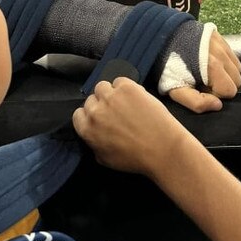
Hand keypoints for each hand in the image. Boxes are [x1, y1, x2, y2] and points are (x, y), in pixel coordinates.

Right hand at [73, 78, 187, 176]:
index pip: (78, 114)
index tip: (101, 118)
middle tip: (116, 112)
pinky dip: (126, 87)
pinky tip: (135, 98)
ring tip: (125, 102)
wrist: (162, 149)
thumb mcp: (106, 160)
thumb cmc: (135, 159)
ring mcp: (110, 96)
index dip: (90, 115)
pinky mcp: (126, 87)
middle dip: (101, 104)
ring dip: (111, 93)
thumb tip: (93, 134)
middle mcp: (94, 111)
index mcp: (87, 130)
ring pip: (102, 86)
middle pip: (92, 98)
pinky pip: (120, 81)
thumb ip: (94, 144)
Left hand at [169, 30, 240, 113]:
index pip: (231, 91)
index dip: (215, 94)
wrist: (158, 37)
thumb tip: (218, 105)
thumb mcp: (175, 89)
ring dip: (225, 73)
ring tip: (205, 71)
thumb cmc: (166, 64)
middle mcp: (221, 53)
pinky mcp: (218, 35)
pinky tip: (207, 60)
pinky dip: (224, 60)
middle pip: (236, 79)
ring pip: (237, 67)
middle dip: (222, 84)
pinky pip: (231, 54)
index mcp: (213, 67)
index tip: (200, 88)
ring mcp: (221, 42)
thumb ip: (196, 102)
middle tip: (203, 81)